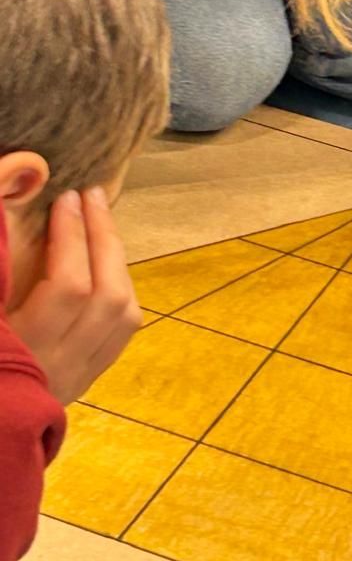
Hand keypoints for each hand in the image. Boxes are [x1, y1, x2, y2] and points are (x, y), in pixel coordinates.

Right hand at [9, 188, 141, 404]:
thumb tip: (26, 176)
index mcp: (19, 354)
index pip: (67, 288)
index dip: (71, 236)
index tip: (66, 197)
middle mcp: (55, 369)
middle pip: (107, 298)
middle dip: (102, 238)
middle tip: (91, 195)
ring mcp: (72, 380)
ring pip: (122, 317)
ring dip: (116, 263)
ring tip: (98, 225)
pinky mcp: (80, 384)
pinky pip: (119, 336)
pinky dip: (118, 292)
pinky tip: (103, 267)